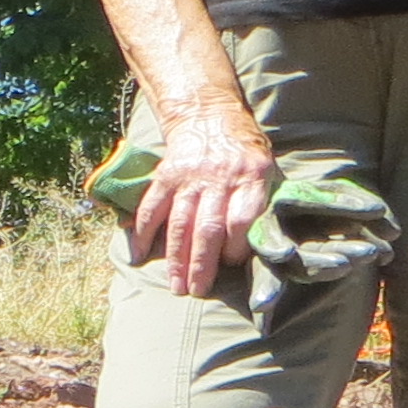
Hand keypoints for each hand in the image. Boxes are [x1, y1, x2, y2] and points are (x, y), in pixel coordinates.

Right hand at [128, 106, 276, 300]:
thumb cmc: (245, 152)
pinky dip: (144, 232)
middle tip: (197, 291)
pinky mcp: (166, 175)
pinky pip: (153, 206)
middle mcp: (219, 177)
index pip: (242, 219)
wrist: (209, 116)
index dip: (236, 246)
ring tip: (175, 284)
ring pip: (181, 223)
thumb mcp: (267, 170)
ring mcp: (190, 177)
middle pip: (209, 227)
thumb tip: (267, 247)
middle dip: (202, 263)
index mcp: (251, 177)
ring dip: (176, 257)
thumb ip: (265, 203)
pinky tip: (140, 254)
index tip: (232, 265)